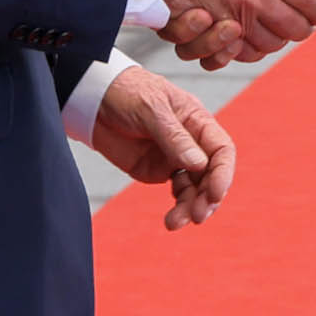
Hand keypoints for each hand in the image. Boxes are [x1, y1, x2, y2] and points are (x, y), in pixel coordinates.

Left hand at [91, 65, 235, 229]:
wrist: (93, 99)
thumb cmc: (127, 92)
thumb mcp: (150, 109)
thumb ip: (174, 137)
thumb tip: (200, 164)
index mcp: (197, 121)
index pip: (222, 150)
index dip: (222, 173)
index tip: (214, 194)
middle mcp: (192, 142)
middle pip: (212, 174)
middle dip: (208, 197)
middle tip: (197, 215)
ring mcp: (175, 159)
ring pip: (195, 189)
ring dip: (191, 207)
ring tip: (176, 223)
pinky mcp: (158, 171)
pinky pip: (177, 194)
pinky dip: (178, 208)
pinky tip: (172, 221)